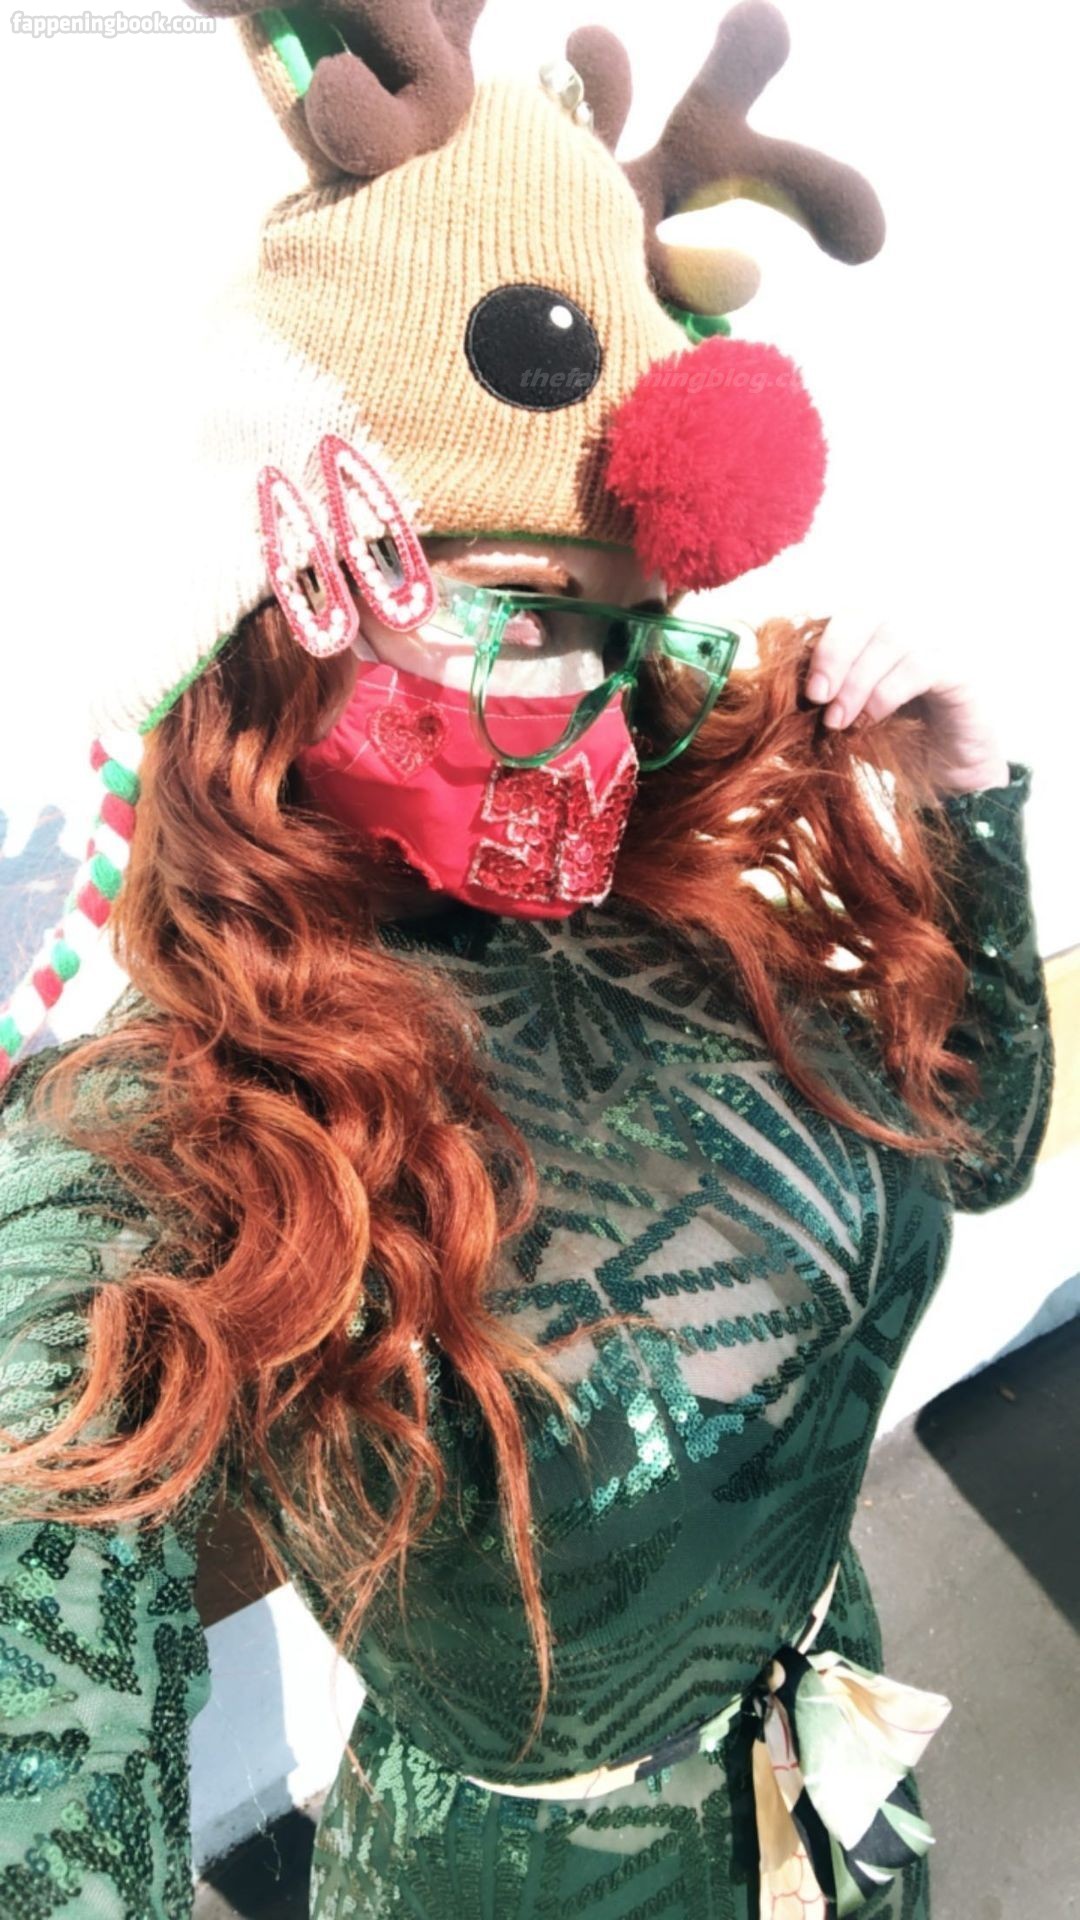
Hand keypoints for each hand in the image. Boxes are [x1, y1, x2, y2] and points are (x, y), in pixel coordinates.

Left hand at [804, 612, 1010, 796]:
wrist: (945, 777)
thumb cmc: (891, 742)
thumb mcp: (846, 716)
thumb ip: (822, 695)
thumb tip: (779, 690)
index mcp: (876, 631)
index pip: (842, 615)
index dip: (820, 646)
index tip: (807, 691)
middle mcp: (909, 625)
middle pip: (865, 614)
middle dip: (833, 656)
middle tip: (817, 699)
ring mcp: (938, 642)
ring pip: (892, 637)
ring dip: (857, 681)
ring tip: (838, 722)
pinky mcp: (960, 669)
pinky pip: (921, 665)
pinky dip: (887, 692)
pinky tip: (870, 721)